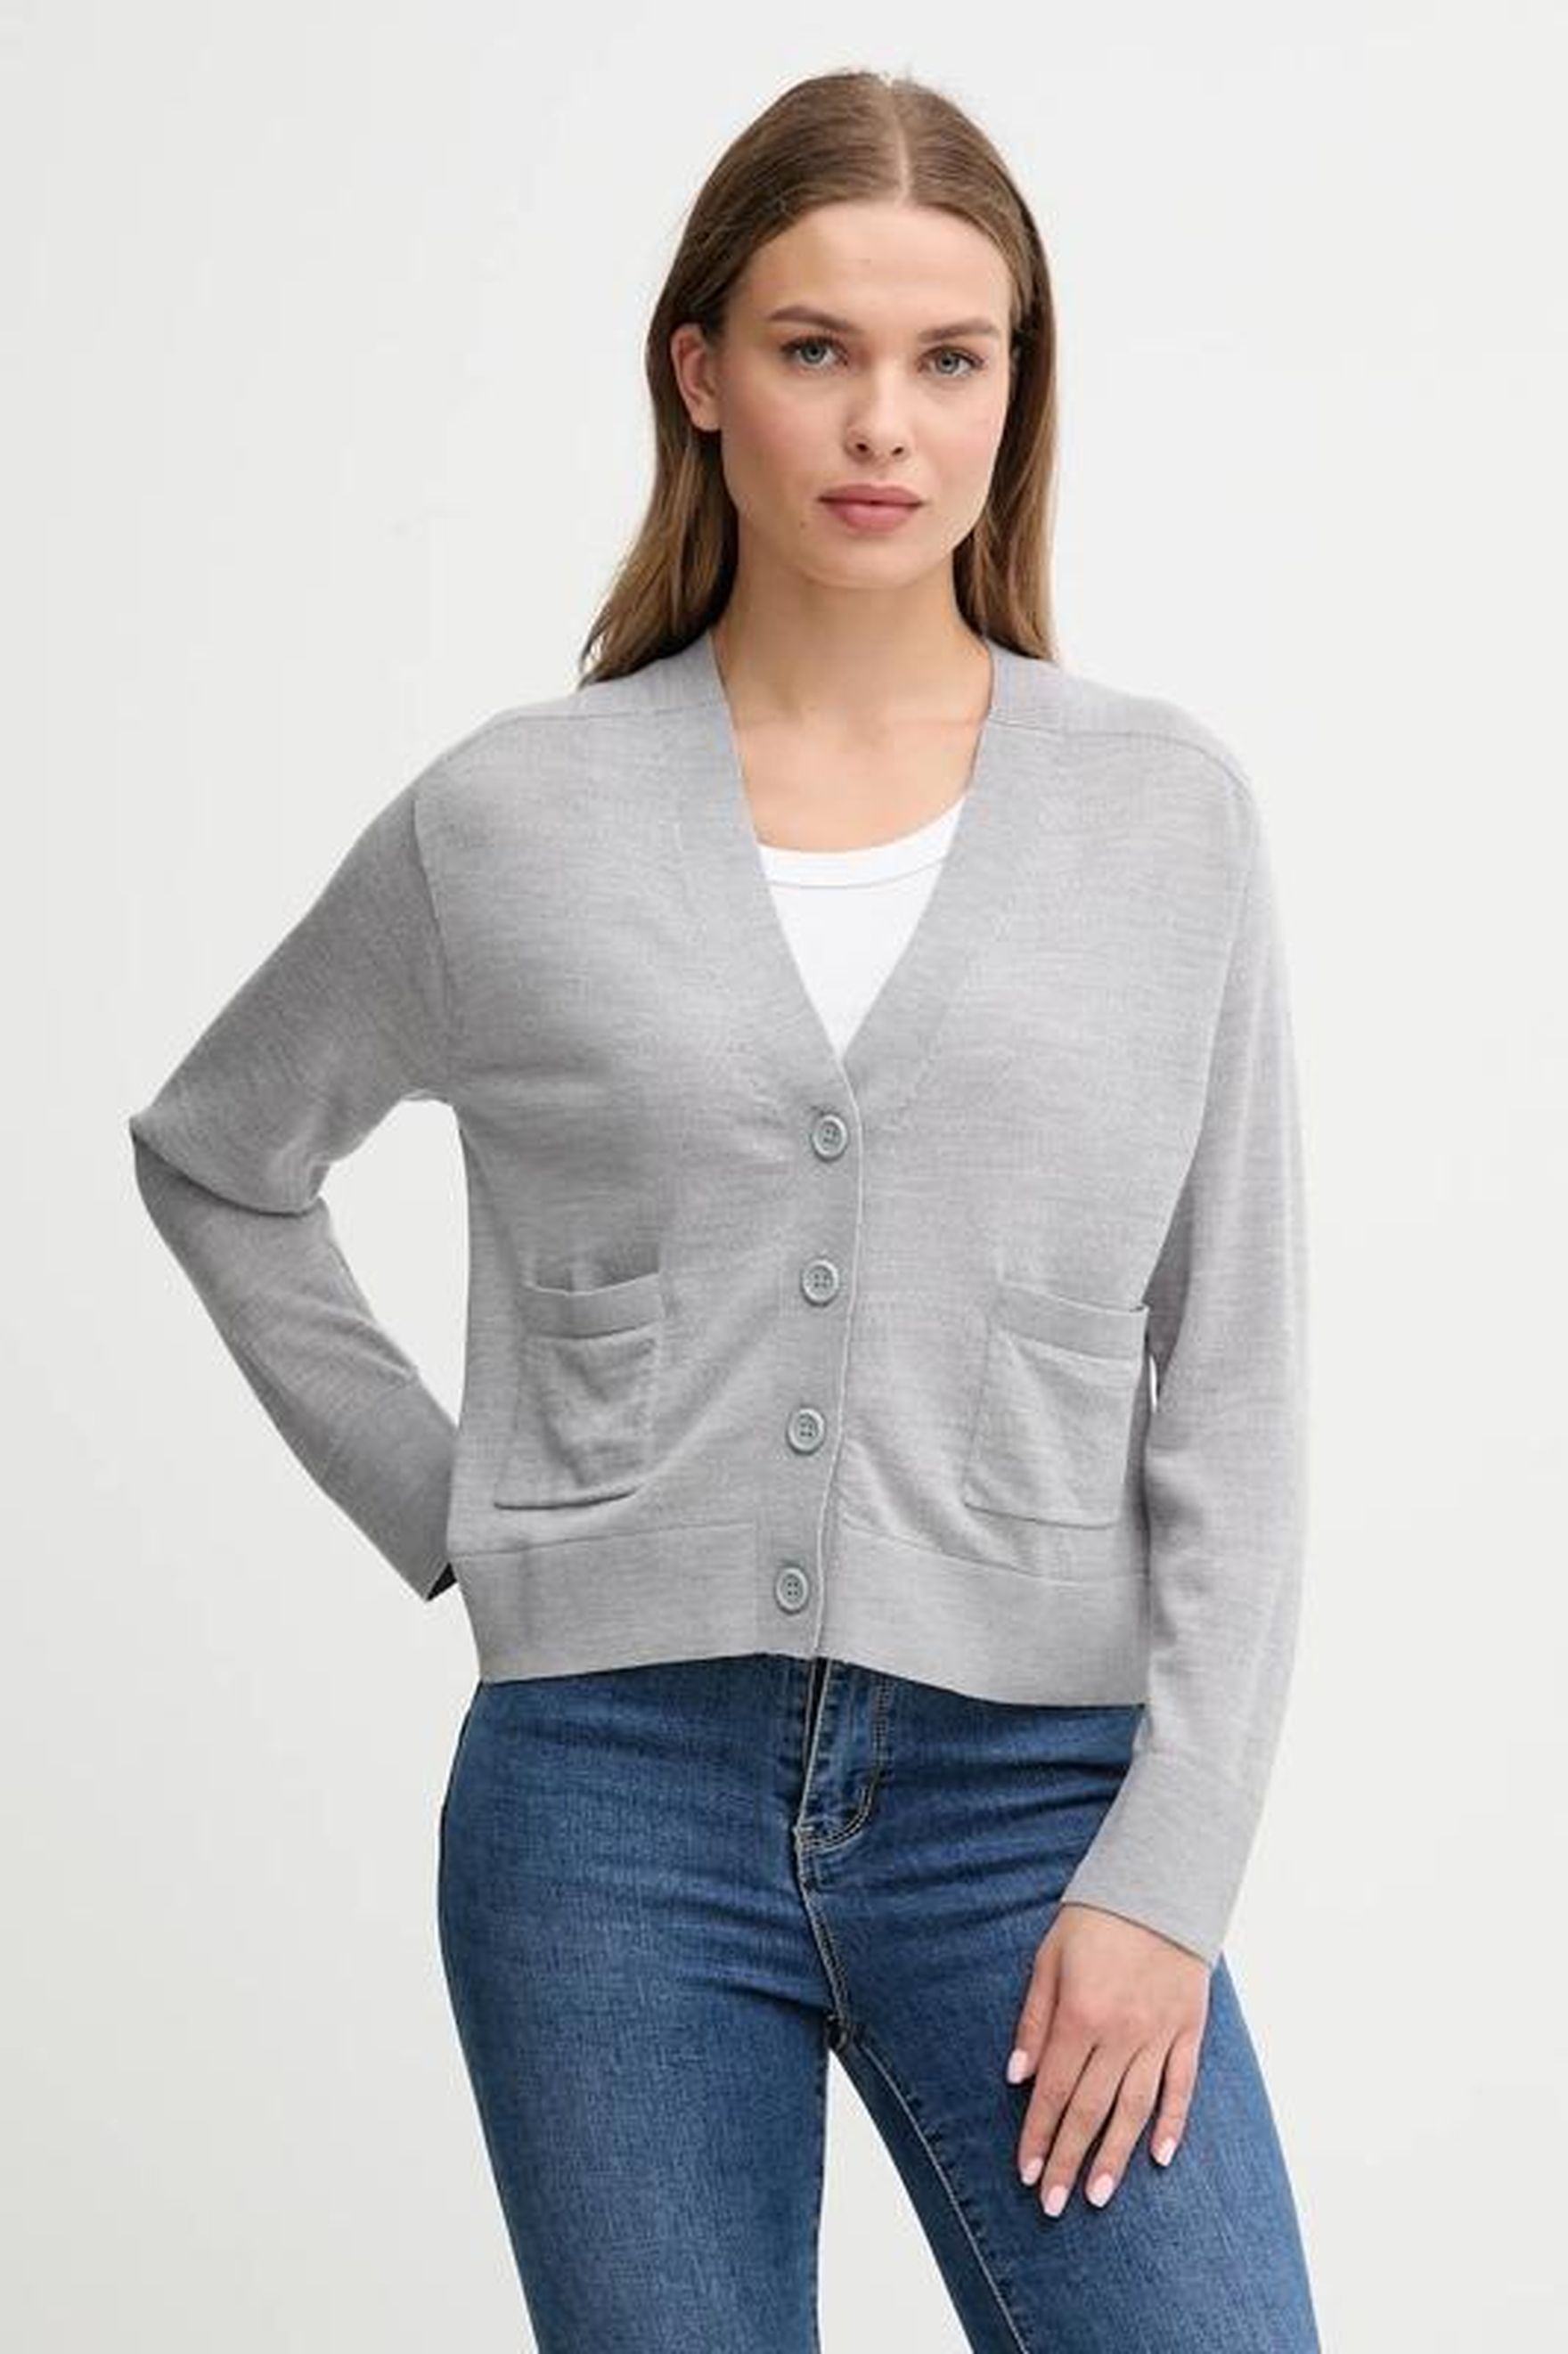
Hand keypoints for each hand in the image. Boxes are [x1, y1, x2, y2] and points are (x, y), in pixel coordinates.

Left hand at [1006, 1900, 1210, 2215]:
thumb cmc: (1096, 1918)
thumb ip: (1034, 2019)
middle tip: (1053, 2205)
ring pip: (1134, 2109)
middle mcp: (1121, 2033)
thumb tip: (1018, 2076)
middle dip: (1069, 2160)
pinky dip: (1172, 2123)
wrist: (1161, 1883)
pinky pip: (1182, 2086)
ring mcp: (1159, 2035)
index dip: (1039, 2135)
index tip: (1027, 2173)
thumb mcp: (1048, 1958)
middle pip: (1090, 2110)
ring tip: (1099, 2196)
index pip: (1054, 2091)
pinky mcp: (1190, 2029)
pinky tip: (1158, 2156)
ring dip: (1114, 2156)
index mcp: (1080, 2015)